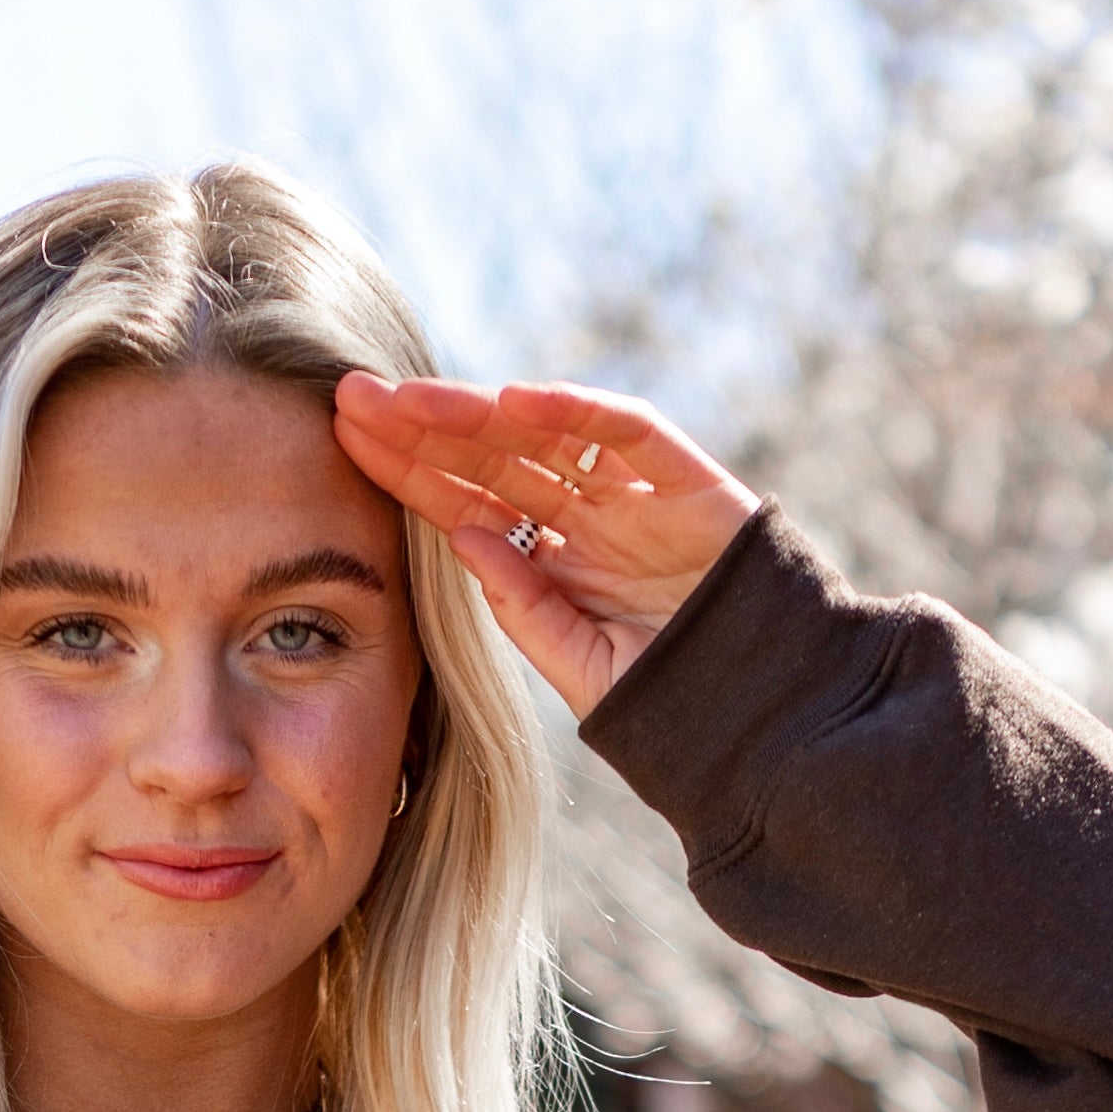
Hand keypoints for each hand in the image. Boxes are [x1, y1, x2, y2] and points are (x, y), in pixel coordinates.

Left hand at [332, 372, 759, 720]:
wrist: (768, 716)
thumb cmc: (673, 702)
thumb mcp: (578, 664)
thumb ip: (522, 605)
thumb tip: (458, 533)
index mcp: (554, 559)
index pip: (467, 501)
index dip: (408, 471)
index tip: (344, 440)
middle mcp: (588, 514)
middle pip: (493, 455)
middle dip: (424, 426)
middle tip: (352, 395)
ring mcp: (636, 492)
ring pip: (546, 434)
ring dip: (477, 411)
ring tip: (410, 398)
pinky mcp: (688, 479)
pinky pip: (628, 432)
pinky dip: (577, 411)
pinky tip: (514, 402)